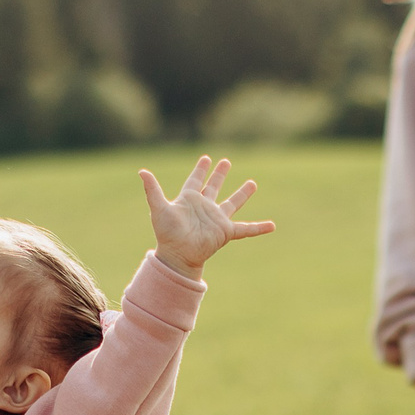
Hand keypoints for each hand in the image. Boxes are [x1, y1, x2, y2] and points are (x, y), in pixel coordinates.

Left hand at [138, 155, 273, 278]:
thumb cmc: (166, 233)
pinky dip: (259, 228)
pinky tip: (272, 226)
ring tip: (253, 184)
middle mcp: (204, 207)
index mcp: (189, 200)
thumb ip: (152, 190)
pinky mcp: (225, 231)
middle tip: (225, 162)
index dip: (200, 170)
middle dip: (219, 175)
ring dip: (242, 194)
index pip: (195, 180)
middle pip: (214, 187)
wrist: (177, 255)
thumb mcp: (159, 208)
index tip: (206, 159)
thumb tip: (142, 171)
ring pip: (232, 203)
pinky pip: (246, 229)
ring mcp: (216, 219)